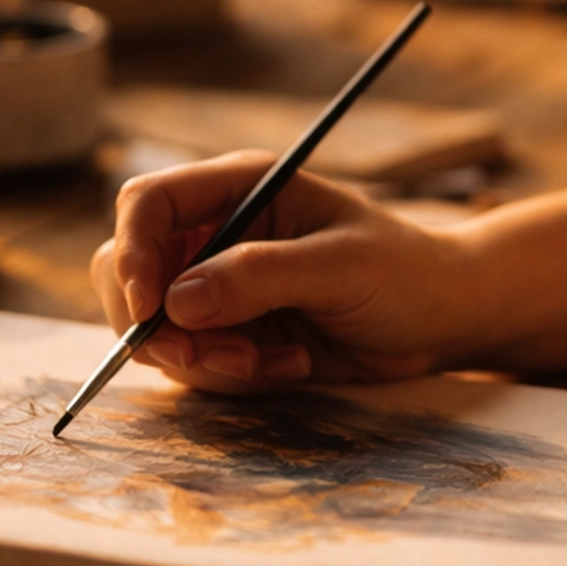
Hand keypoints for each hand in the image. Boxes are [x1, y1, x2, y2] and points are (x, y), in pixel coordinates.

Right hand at [90, 152, 470, 391]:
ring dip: (203, 359)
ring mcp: (215, 285)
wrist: (440, 320)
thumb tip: (176, 301)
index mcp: (240, 188)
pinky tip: (290, 364)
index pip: (147, 204)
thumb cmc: (405, 273)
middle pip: (126, 271)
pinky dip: (229, 377)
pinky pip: (189, 363)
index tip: (152, 307)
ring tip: (276, 360)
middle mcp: (216, 232)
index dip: (133, 253)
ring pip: (153, 328)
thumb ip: (260, 276)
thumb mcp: (341, 266)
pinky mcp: (226, 333)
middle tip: (224, 358)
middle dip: (161, 325)